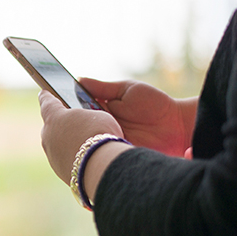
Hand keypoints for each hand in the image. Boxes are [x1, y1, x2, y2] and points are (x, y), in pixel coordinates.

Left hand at [39, 90, 122, 184]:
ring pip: (58, 143)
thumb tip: (82, 123)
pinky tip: (88, 157)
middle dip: (62, 123)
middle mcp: (47, 135)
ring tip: (86, 142)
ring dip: (69, 141)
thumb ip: (85, 116)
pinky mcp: (59, 169)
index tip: (44, 92)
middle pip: (52, 125)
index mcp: (54, 116)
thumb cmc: (100, 134)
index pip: (47, 102)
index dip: (48, 96)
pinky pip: (65, 157)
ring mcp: (51, 154)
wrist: (101, 167)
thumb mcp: (97, 115)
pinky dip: (74, 155)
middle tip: (75, 121)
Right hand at [79, 78, 196, 156]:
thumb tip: (78, 80)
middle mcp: (103, 127)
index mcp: (102, 111)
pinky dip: (97, 149)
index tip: (57, 104)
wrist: (179, 126)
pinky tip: (94, 143)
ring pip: (88, 141)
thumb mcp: (127, 90)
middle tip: (68, 118)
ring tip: (82, 129)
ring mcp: (109, 141)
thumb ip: (102, 88)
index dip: (68, 108)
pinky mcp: (116, 155)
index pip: (79, 111)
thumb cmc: (155, 104)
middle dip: (73, 123)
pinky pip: (101, 154)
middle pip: (80, 126)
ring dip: (85, 136)